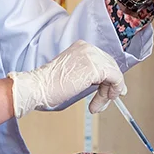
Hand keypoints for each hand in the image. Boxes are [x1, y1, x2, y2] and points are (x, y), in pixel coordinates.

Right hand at [9, 41, 125, 117]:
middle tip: (106, 101)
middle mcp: (88, 48)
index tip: (111, 91)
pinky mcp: (95, 68)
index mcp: (81, 47)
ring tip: (97, 106)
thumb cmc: (48, 86)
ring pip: (114, 74)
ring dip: (108, 93)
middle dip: (110, 86)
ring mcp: (92, 56)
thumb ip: (87, 75)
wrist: (37, 87)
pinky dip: (113, 92)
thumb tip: (105, 85)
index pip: (103, 60)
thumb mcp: (72, 75)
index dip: (109, 77)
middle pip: (111, 66)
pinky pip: (115, 79)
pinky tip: (101, 102)